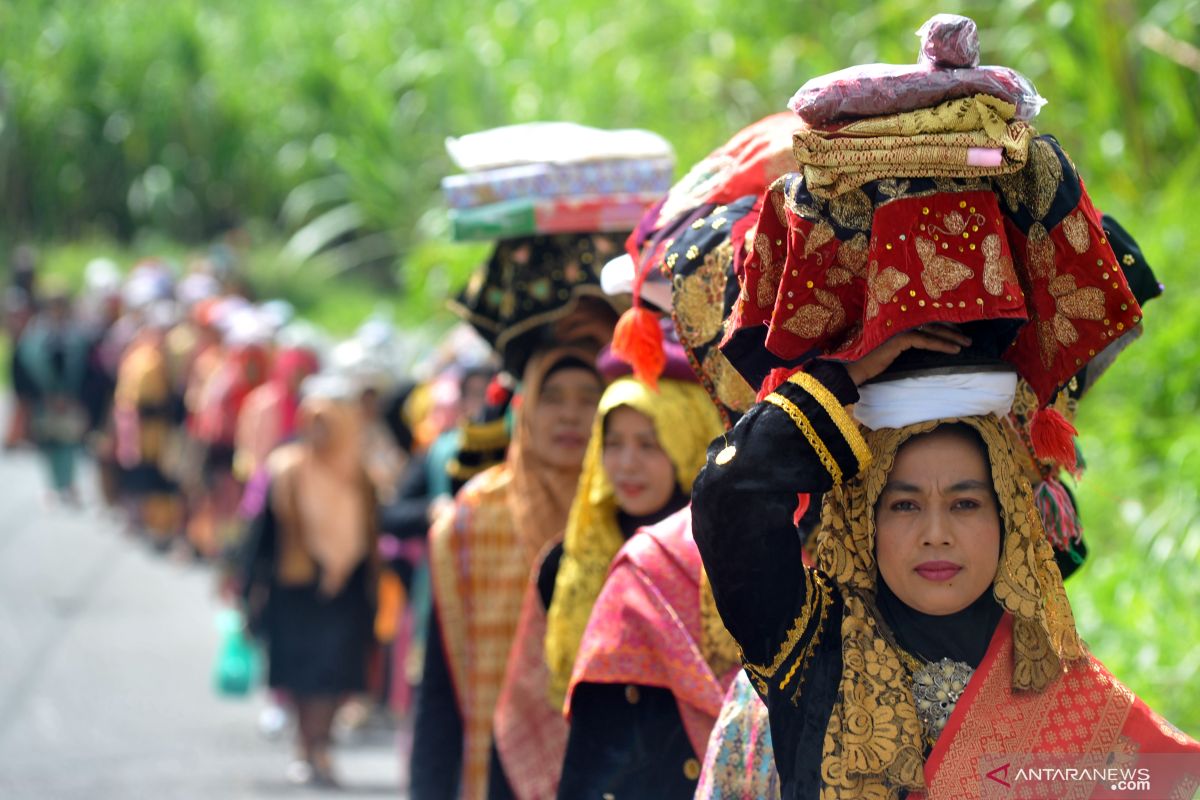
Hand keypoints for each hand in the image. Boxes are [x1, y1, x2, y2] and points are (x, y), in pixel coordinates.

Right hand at [844, 324, 971, 386]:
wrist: (855, 370)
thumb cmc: (871, 362)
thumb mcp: (892, 350)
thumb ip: (905, 343)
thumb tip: (925, 343)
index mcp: (898, 322)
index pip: (925, 318)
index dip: (943, 323)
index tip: (957, 330)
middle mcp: (899, 321)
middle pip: (932, 322)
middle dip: (952, 329)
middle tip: (967, 338)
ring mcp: (898, 328)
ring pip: (932, 330)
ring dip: (951, 337)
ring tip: (966, 344)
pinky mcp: (899, 339)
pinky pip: (925, 341)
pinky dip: (941, 345)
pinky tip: (954, 351)